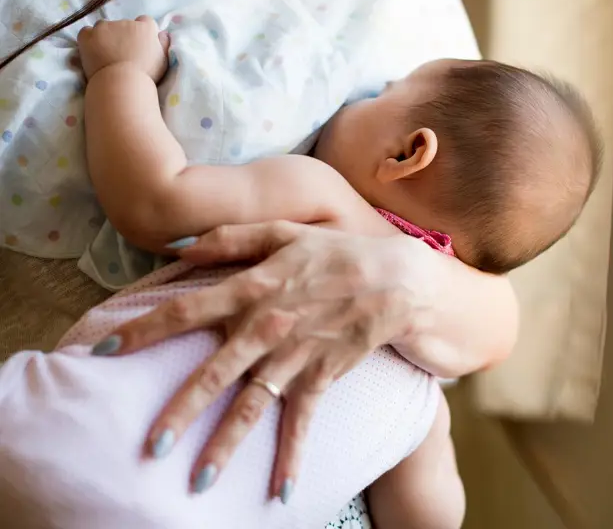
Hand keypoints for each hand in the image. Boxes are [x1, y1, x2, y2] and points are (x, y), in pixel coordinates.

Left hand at [78, 15, 169, 81]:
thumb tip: (163, 33)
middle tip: (122, 54)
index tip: (139, 45)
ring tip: (106, 55)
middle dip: (123, 35)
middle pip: (124, 25)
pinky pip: (86, 32)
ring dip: (105, 36)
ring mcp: (105, 27)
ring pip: (104, 27)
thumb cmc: (146, 75)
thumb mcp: (163, 59)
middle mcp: (125, 22)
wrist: (122, 83)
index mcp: (145, 27)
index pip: (145, 22)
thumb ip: (163, 43)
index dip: (141, 33)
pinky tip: (91, 51)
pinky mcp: (88, 35)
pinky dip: (88, 39)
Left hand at [91, 222, 429, 499]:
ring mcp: (294, 356)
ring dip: (224, 446)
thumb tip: (179, 247)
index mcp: (251, 288)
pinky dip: (291, 456)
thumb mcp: (283, 231)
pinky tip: (280, 492)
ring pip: (251, 407)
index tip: (105, 352)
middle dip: (177, 411)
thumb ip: (230, 238)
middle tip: (149, 446)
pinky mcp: (321, 377)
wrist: (396, 280)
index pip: (185, 311)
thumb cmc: (335, 252)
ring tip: (196, 483)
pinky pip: (302, 423)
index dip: (143, 330)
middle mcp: (265, 328)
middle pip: (211, 373)